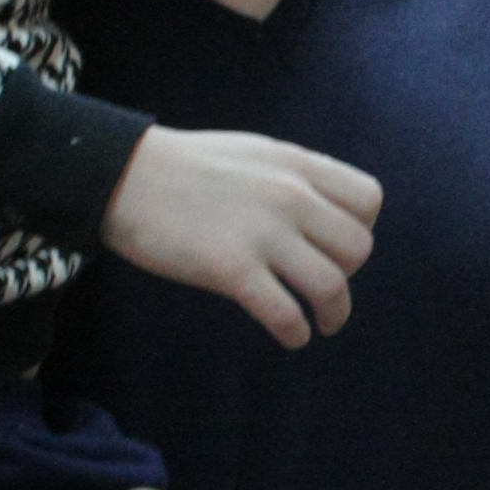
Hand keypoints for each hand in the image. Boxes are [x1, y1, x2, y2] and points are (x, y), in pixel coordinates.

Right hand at [100, 127, 381, 349]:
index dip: (359, 228)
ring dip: (333, 314)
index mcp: (296, 165)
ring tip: (321, 324)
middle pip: (357, 248)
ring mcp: (262, 234)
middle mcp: (290, 197)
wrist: (121, 175)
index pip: (368, 200)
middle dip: (347, 275)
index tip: (335, 247)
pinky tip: (290, 336)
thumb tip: (325, 209)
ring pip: (331, 286)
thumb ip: (294, 177)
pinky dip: (295, 333)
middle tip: (323, 289)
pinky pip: (286, 313)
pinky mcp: (231, 269)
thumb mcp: (253, 153)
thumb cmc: (183, 166)